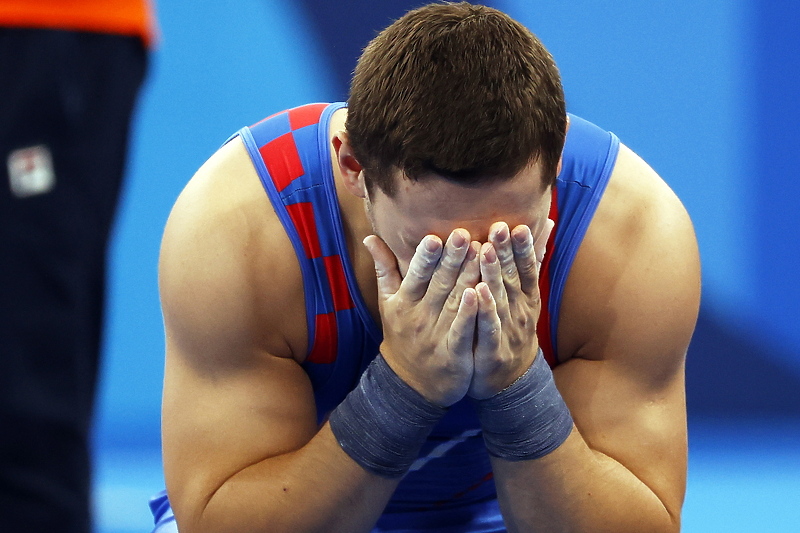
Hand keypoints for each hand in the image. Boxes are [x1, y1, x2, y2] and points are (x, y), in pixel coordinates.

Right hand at [364, 229, 480, 406]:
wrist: (410, 383)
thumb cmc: (402, 334)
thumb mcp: (388, 303)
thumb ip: (384, 269)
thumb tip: (370, 236)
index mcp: (404, 301)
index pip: (416, 274)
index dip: (425, 256)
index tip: (435, 236)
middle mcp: (419, 316)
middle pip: (438, 283)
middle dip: (452, 258)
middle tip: (465, 234)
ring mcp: (436, 334)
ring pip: (454, 301)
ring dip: (468, 276)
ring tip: (481, 252)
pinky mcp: (453, 352)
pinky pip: (462, 329)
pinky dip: (469, 312)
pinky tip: (479, 293)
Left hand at [469, 220, 553, 398]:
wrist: (510, 378)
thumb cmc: (513, 326)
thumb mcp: (527, 294)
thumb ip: (532, 260)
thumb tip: (547, 222)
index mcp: (527, 297)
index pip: (527, 268)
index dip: (523, 247)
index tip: (517, 224)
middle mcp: (520, 311)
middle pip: (513, 278)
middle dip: (506, 252)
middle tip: (498, 227)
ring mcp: (508, 330)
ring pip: (500, 298)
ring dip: (493, 274)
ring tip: (485, 250)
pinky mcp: (494, 349)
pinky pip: (488, 327)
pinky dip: (484, 310)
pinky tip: (476, 292)